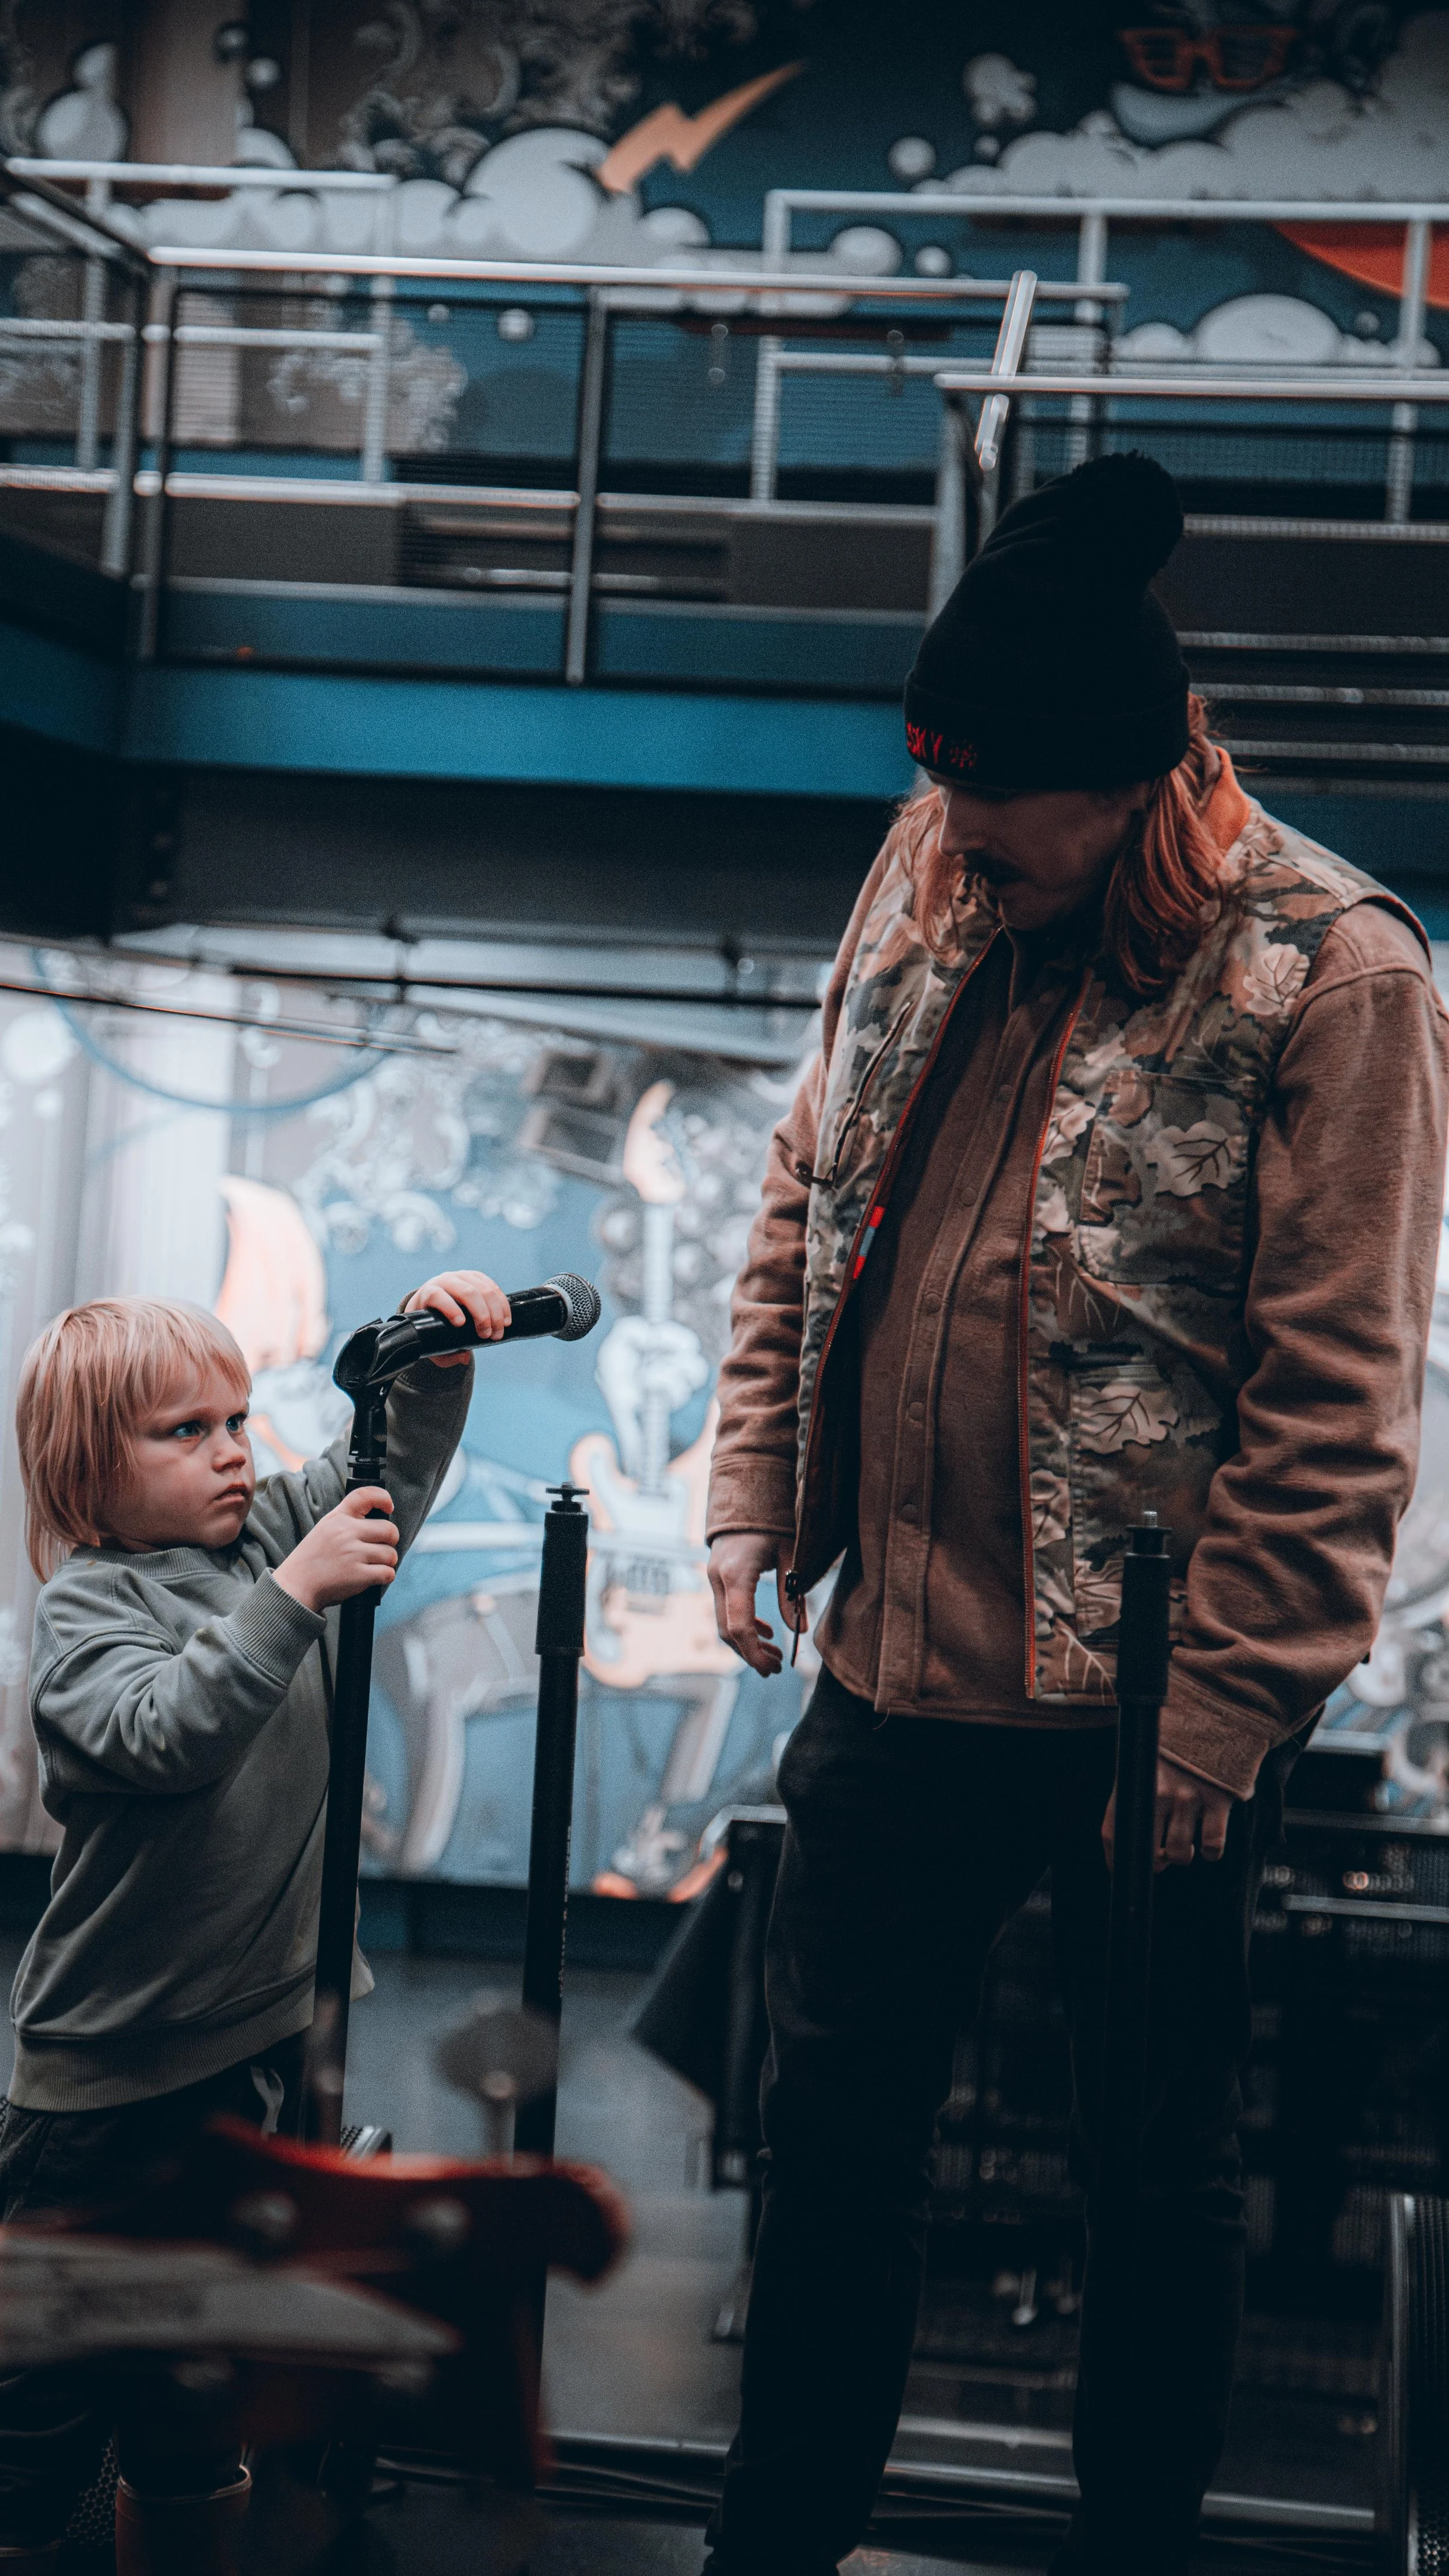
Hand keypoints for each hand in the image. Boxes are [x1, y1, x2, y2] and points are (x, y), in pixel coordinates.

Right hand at [274, 1488, 398, 1612]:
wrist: (297, 1586)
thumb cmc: (313, 1558)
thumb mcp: (325, 1529)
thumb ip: (347, 1520)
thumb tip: (379, 1518)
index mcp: (338, 1518)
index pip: (365, 1495)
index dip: (383, 1498)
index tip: (389, 1508)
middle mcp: (346, 1533)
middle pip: (389, 1530)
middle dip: (390, 1540)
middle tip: (381, 1548)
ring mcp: (353, 1554)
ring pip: (391, 1554)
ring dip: (387, 1562)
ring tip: (373, 1565)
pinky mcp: (358, 1575)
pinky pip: (388, 1573)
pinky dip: (385, 1577)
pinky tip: (374, 1577)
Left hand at [402, 1269, 511, 1365]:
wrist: (433, 1304)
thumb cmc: (431, 1327)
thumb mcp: (433, 1342)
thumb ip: (446, 1353)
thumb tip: (464, 1358)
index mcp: (428, 1294)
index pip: (437, 1296)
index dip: (450, 1308)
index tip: (461, 1324)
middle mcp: (444, 1280)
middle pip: (466, 1292)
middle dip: (482, 1315)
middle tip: (487, 1336)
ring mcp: (462, 1276)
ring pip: (483, 1288)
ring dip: (496, 1311)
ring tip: (500, 1330)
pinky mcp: (476, 1277)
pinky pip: (492, 1286)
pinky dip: (502, 1303)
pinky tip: (506, 1319)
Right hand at [708, 1531, 803, 1677]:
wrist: (747, 1492)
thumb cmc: (773, 1520)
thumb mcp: (790, 1555)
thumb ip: (792, 1593)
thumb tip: (799, 1631)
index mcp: (736, 1574)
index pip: (739, 1626)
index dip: (755, 1652)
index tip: (774, 1667)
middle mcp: (718, 1579)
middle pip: (727, 1631)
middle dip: (751, 1655)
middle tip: (777, 1669)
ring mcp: (714, 1578)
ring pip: (724, 1624)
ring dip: (747, 1643)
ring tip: (775, 1657)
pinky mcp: (718, 1577)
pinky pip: (726, 1610)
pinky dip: (744, 1626)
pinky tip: (767, 1632)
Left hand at [1102, 1752, 1233, 1871]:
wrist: (1209, 1715)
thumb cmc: (1172, 1745)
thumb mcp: (1142, 1762)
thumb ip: (1135, 1794)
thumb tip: (1132, 1836)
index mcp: (1134, 1784)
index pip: (1114, 1835)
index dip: (1116, 1860)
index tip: (1123, 1869)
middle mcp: (1158, 1794)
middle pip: (1149, 1853)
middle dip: (1155, 1861)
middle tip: (1161, 1854)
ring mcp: (1188, 1798)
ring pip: (1180, 1854)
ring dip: (1181, 1856)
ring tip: (1184, 1843)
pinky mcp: (1217, 1800)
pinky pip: (1212, 1845)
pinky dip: (1210, 1852)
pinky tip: (1207, 1844)